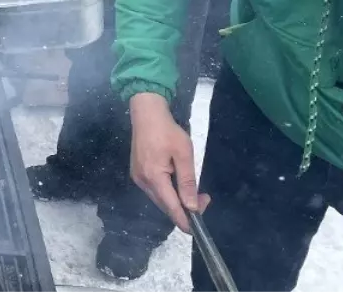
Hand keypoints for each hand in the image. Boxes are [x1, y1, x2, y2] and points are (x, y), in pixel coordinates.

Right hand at [129, 92, 208, 232]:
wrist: (146, 113)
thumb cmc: (167, 131)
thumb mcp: (183, 153)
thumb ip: (187, 181)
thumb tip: (191, 206)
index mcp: (154, 177)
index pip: (171, 207)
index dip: (184, 221)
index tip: (198, 229)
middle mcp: (143, 182)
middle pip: (165, 205)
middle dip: (185, 208)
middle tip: (204, 197)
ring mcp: (138, 177)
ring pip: (160, 199)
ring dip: (177, 200)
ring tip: (194, 190)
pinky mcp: (137, 173)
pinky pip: (155, 190)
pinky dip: (168, 192)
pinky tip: (178, 183)